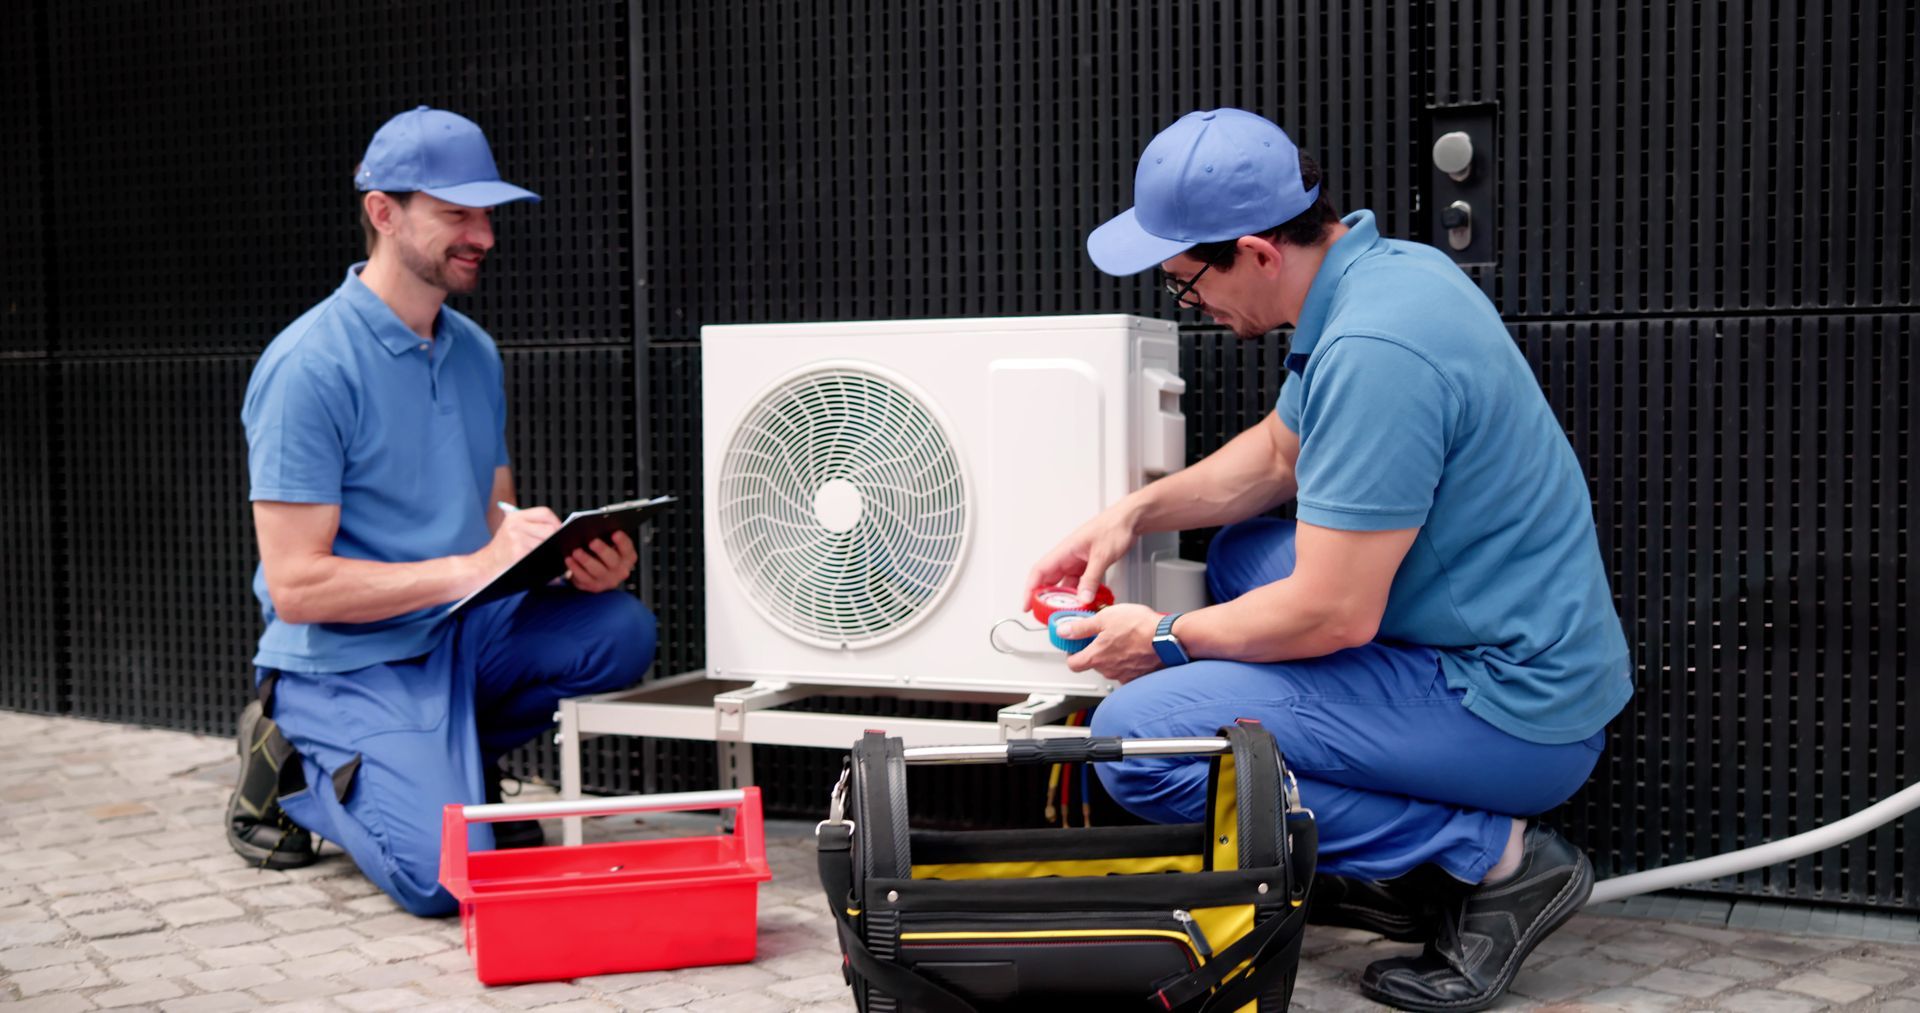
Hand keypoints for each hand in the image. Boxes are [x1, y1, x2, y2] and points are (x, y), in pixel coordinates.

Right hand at [470, 506, 561, 582]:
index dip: (556, 522)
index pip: (545, 513)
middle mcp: (515, 524)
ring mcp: (516, 538)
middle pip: (549, 529)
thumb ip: (533, 527)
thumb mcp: (513, 531)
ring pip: (547, 543)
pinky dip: (545, 562)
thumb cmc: (501, 551)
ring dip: (552, 552)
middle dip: (556, 540)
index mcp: (516, 516)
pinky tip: (543, 565)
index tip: (561, 532)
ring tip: (550, 557)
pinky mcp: (517, 553)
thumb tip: (562, 530)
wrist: (482, 566)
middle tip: (558, 547)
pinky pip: (540, 556)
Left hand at [566, 531, 638, 592]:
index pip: (628, 549)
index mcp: (627, 557)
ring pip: (597, 571)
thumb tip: (595, 526)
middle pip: (613, 561)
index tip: (615, 533)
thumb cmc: (603, 553)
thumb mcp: (609, 544)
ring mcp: (607, 580)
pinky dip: (575, 568)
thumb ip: (606, 535)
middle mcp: (620, 570)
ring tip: (576, 550)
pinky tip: (569, 559)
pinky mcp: (593, 586)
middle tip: (592, 541)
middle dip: (602, 550)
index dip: (622, 541)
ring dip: (586, 560)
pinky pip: (583, 578)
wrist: (597, 572)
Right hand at [1022, 503, 1140, 607]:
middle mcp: (1068, 556)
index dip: (1030, 589)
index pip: (1039, 571)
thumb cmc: (1114, 527)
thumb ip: (1092, 579)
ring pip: (1064, 583)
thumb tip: (1083, 598)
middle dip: (1045, 599)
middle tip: (1046, 615)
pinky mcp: (1087, 565)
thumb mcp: (1102, 555)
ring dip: (1065, 598)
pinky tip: (1084, 602)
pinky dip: (1079, 593)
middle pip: (1049, 580)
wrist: (1129, 520)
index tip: (1027, 605)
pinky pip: (1078, 583)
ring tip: (1067, 612)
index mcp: (1065, 550)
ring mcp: (1077, 561)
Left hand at [1058, 603, 1163, 683]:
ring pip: (1111, 667)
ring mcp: (1124, 675)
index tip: (1075, 644)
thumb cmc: (1139, 627)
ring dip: (1113, 655)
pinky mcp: (1139, 676)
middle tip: (1103, 635)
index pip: (1073, 664)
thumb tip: (1064, 631)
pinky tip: (1135, 648)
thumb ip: (1081, 627)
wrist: (1167, 638)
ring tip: (1123, 638)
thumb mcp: (1104, 618)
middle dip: (1096, 650)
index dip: (1071, 653)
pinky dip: (1129, 661)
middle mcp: (1108, 670)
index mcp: (1096, 657)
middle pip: (1093, 664)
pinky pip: (1128, 671)